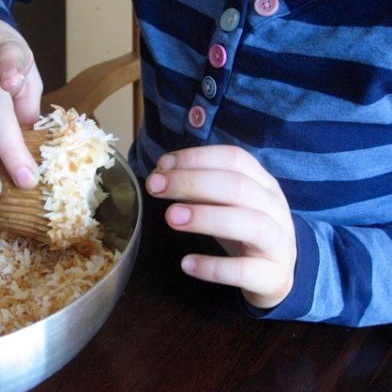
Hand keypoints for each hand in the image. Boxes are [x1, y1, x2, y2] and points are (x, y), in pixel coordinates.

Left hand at [145, 145, 296, 308]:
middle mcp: (275, 207)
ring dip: (207, 217)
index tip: (162, 165)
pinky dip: (215, 267)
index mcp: (263, 183)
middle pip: (239, 186)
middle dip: (192, 182)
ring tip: (170, 218)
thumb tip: (162, 174)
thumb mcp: (225, 205)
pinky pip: (246, 271)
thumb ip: (198, 189)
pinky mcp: (273, 276)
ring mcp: (279, 242)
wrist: (277, 276)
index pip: (234, 158)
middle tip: (155, 186)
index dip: (197, 158)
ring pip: (251, 223)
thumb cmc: (243, 231)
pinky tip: (187, 264)